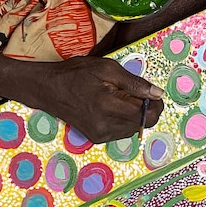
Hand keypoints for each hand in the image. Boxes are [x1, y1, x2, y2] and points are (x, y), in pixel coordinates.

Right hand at [27, 56, 164, 143]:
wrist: (47, 88)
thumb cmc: (76, 73)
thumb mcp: (107, 68)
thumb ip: (134, 83)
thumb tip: (158, 94)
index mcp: (108, 107)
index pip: (147, 115)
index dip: (156, 104)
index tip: (152, 92)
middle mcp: (105, 126)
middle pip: (142, 124)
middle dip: (146, 108)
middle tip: (135, 92)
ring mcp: (100, 135)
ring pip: (133, 129)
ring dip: (135, 115)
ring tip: (120, 98)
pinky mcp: (96, 138)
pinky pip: (121, 132)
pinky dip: (124, 120)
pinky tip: (112, 107)